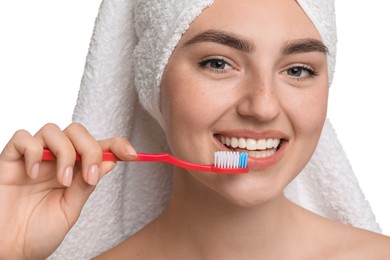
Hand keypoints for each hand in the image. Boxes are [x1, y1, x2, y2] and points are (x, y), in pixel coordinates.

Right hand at [0, 123, 135, 258]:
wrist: (8, 250)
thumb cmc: (37, 233)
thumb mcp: (70, 210)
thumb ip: (86, 185)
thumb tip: (110, 161)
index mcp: (73, 171)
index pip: (98, 146)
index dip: (117, 144)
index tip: (132, 154)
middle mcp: (55, 160)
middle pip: (77, 132)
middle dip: (90, 149)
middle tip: (88, 176)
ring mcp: (33, 158)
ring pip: (54, 130)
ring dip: (65, 153)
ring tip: (62, 181)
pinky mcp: (10, 159)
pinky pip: (23, 138)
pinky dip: (33, 150)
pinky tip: (33, 173)